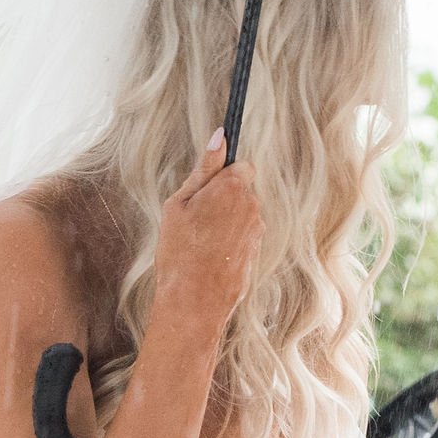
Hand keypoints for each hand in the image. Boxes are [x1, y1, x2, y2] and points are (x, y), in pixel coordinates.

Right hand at [152, 133, 260, 335]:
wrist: (194, 301)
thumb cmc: (179, 250)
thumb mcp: (180, 204)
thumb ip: (204, 168)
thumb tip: (220, 135)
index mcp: (233, 188)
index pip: (241, 165)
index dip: (222, 176)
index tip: (206, 189)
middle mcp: (252, 207)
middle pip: (242, 191)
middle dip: (223, 199)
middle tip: (195, 219)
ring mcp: (257, 232)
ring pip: (242, 215)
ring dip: (225, 222)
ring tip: (200, 242)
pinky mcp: (257, 253)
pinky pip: (243, 237)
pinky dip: (229, 243)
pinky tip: (210, 257)